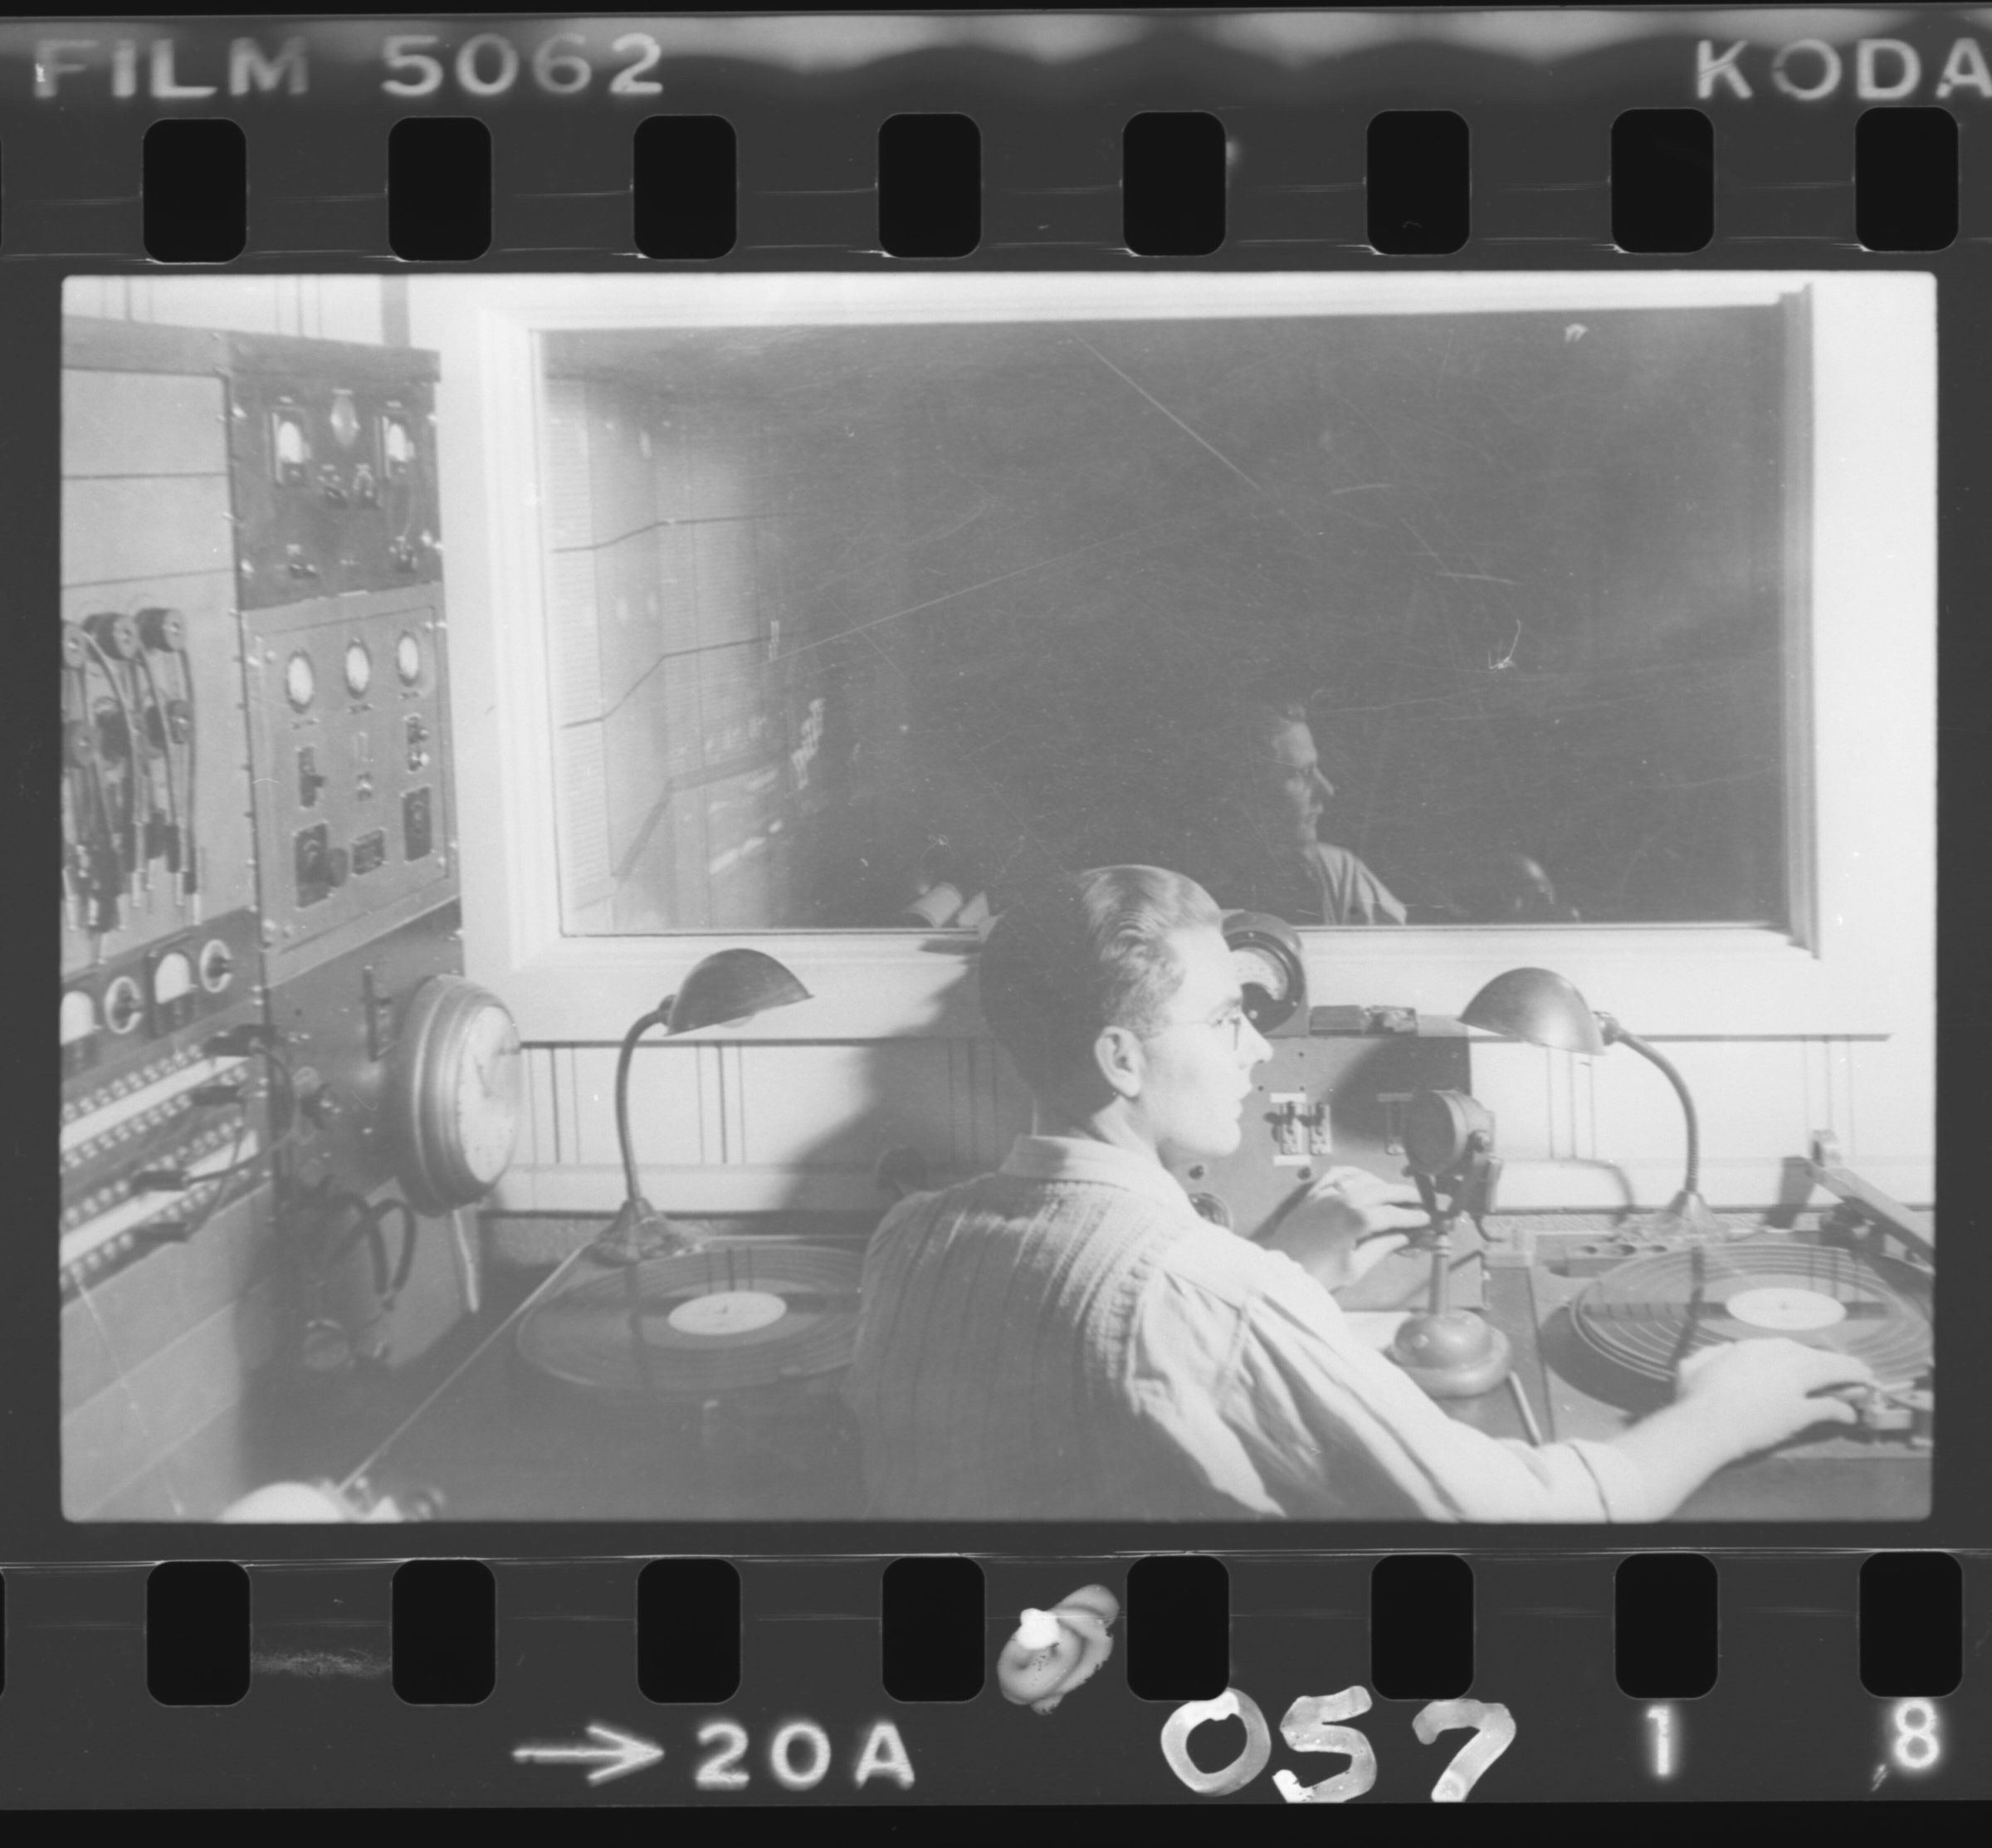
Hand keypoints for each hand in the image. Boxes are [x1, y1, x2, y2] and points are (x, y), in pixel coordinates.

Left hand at [1266, 1166, 1428, 1291]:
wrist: (1280, 1270)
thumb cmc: (1315, 1274)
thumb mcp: (1355, 1268)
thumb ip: (1382, 1248)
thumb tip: (1404, 1238)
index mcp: (1355, 1220)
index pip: (1393, 1214)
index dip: (1413, 1216)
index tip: (1427, 1219)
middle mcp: (1342, 1201)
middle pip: (1382, 1190)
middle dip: (1404, 1195)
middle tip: (1419, 1202)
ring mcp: (1326, 1194)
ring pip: (1362, 1178)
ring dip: (1382, 1184)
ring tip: (1395, 1195)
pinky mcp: (1313, 1194)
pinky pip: (1338, 1174)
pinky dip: (1354, 1173)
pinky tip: (1364, 1179)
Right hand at [1674, 1337, 1875, 1456]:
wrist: (1706, 1423)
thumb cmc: (1693, 1396)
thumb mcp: (1693, 1365)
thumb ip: (1711, 1354)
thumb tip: (1723, 1350)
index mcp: (1752, 1348)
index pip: (1787, 1347)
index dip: (1805, 1355)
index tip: (1813, 1360)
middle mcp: (1777, 1359)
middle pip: (1814, 1357)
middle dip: (1836, 1361)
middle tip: (1853, 1368)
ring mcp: (1791, 1384)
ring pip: (1829, 1374)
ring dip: (1850, 1377)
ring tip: (1865, 1382)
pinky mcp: (1800, 1410)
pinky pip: (1829, 1407)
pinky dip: (1842, 1410)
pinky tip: (1850, 1416)